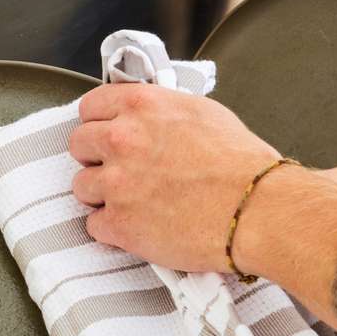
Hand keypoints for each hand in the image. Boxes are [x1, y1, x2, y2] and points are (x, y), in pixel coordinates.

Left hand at [68, 84, 279, 271]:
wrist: (258, 209)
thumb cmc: (242, 164)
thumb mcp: (202, 113)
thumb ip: (161, 113)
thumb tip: (146, 118)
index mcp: (141, 106)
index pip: (89, 107)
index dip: (98, 124)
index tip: (106, 135)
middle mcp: (121, 139)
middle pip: (78, 145)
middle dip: (96, 158)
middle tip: (119, 171)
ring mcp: (116, 182)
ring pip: (81, 187)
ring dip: (102, 196)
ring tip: (134, 202)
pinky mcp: (119, 223)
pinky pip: (94, 226)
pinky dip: (112, 229)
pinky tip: (139, 226)